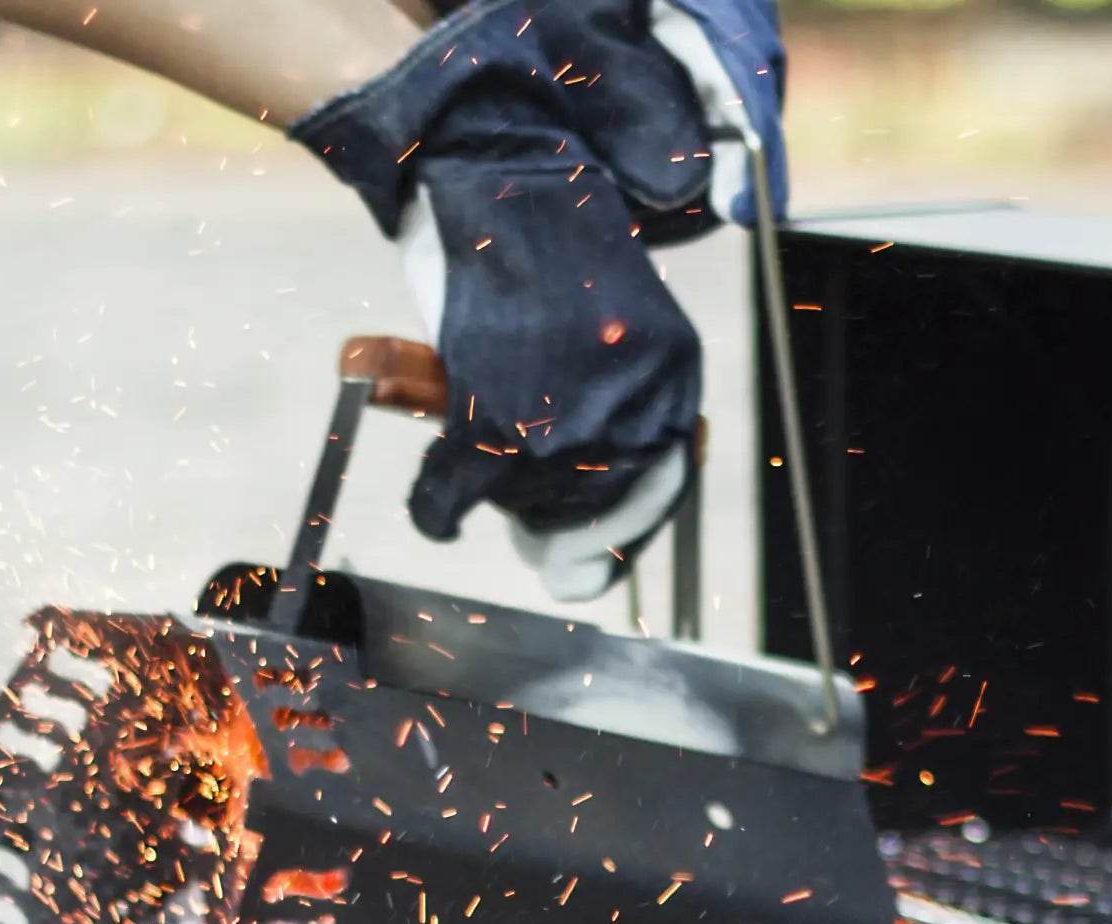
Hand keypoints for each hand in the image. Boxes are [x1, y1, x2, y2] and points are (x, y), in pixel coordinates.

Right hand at [293, 0, 787, 600]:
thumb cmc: (551, 252)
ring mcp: (565, 423)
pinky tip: (438, 515)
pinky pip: (455, 496)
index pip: (659, 488)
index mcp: (673, 384)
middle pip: (588, 504)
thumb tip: (596, 514)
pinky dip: (438, 510)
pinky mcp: (493, 424)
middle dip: (548, 507)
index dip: (615, 526)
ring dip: (495, 488)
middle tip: (516, 489)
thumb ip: (624, 411)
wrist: (502, 176)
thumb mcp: (618, 333)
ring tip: (479, 439)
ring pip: (522, 500)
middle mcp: (632, 410)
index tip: (586, 560)